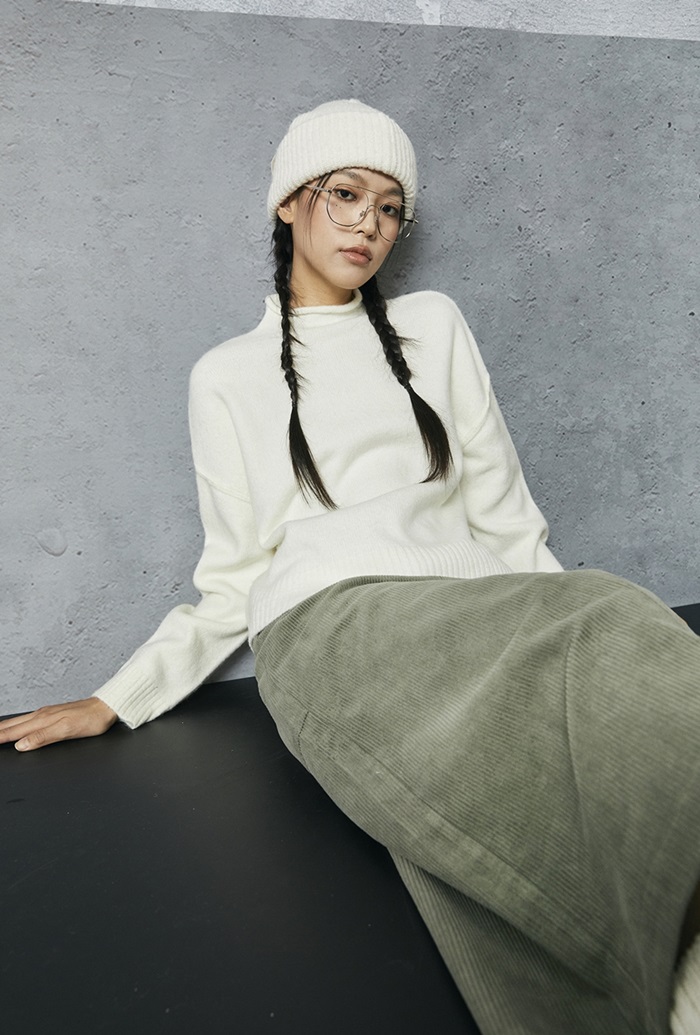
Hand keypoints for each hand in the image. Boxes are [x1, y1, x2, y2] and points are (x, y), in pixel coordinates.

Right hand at [0, 698, 117, 751]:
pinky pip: (29, 720)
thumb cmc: (92, 719)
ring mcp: (48, 714)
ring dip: (5, 727)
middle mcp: (42, 715)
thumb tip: (21, 745)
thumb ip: (43, 737)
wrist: (107, 707)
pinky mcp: (54, 714)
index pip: (14, 732)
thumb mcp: (67, 731)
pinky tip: (19, 726)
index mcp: (42, 720)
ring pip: (20, 722)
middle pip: (13, 725)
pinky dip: (18, 725)